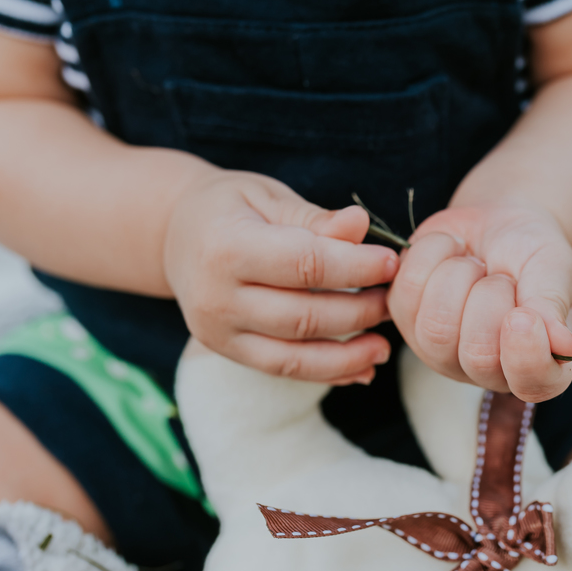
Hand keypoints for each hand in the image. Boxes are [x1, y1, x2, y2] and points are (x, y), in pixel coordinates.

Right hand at [164, 171, 398, 383]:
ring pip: (296, 355)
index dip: (357, 267)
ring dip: (349, 354)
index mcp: (226, 246)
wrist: (175, 234)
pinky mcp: (226, 351)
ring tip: (385, 346)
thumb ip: (314, 218)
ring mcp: (218, 331)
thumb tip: (360, 224)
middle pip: (304, 315)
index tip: (394, 263)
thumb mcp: (268, 197)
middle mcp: (216, 296)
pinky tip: (362, 368)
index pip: (305, 264)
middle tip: (395, 300)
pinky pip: (284, 369)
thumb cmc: (231, 208)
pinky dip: (327, 373)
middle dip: (360, 311)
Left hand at [387, 203, 571, 401]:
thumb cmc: (533, 253)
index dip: (526, 353)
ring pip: (437, 326)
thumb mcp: (554, 271)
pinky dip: (433, 255)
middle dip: (492, 296)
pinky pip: (406, 292)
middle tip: (502, 276)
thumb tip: (564, 347)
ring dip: (460, 275)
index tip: (525, 314)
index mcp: (538, 367)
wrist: (499, 221)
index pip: (532, 384)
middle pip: (477, 354)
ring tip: (476, 265)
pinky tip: (451, 254)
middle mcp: (487, 371)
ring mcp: (440, 352)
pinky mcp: (405, 320)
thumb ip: (553, 307)